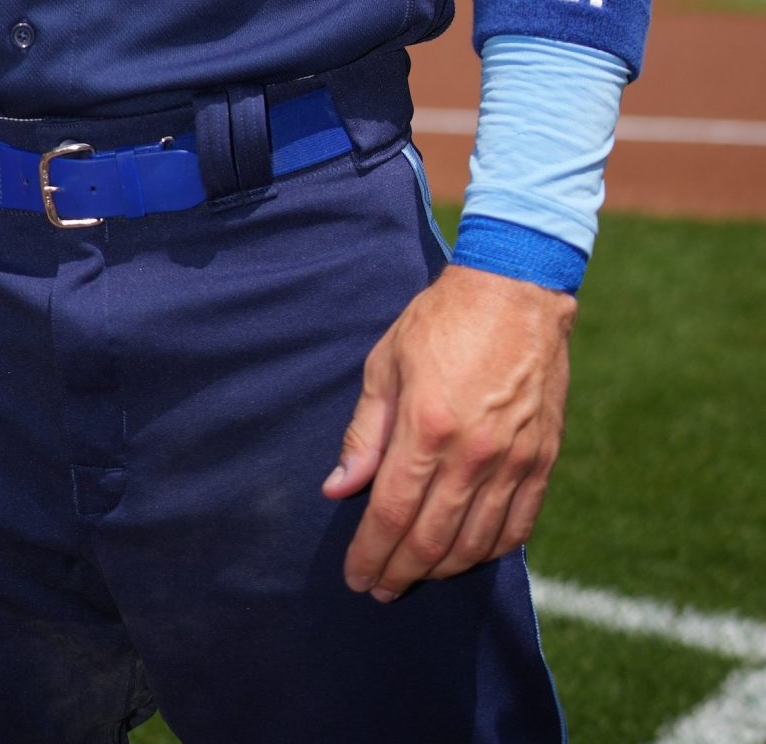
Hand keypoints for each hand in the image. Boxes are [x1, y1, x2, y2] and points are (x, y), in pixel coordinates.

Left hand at [322, 263, 574, 600]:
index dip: (370, 553)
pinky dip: (490, 551)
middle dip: (399, 572)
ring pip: (475, 543)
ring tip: (416, 574)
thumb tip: (338, 489)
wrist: (516, 291)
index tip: (356, 576)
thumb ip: (363, 433)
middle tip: (380, 589)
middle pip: (431, 539)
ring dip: (441, 570)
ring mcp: (513, 461)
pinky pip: (518, 527)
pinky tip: (468, 554)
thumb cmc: (441, 320)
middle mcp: (472, 454)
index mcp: (426, 427)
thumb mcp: (385, 363)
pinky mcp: (542, 460)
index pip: (392, 513)